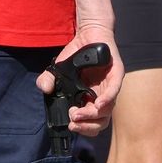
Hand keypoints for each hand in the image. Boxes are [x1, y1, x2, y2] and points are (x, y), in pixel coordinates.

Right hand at [35, 22, 120, 138]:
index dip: (82, 127)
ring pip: (108, 110)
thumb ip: (49, 79)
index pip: (91, 122)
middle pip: (101, 121)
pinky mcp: (117, 75)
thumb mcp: (59, 69)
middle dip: (87, 126)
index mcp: (90, 99)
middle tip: (73, 121)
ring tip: (79, 114)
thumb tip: (45, 89)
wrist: (88, 34)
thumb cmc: (76, 54)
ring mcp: (111, 87)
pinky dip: (107, 99)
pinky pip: (114, 91)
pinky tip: (97, 104)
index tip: (70, 124)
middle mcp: (102, 97)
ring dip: (93, 115)